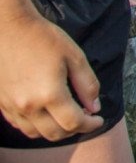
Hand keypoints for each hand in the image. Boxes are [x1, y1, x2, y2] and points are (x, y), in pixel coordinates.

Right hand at [0, 12, 103, 140]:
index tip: (99, 119)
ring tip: (67, 117)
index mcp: (50, 94)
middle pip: (55, 134)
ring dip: (55, 131)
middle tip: (86, 119)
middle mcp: (29, 106)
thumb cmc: (43, 38)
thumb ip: (87, 85)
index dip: (90, 125)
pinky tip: (45, 114)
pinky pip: (20, 125)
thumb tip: (94, 107)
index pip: (74, 123)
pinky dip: (36, 126)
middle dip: (75, 130)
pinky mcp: (2, 104)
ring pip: (35, 134)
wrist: (9, 29)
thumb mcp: (75, 57)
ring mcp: (12, 107)